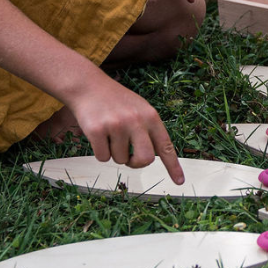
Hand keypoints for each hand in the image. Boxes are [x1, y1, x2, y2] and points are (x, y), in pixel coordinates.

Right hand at [66, 76, 184, 183]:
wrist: (88, 85)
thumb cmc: (116, 101)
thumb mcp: (139, 109)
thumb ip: (148, 130)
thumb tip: (152, 156)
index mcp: (150, 116)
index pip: (165, 146)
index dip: (173, 166)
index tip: (179, 182)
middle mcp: (136, 121)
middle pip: (145, 159)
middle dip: (136, 163)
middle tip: (128, 157)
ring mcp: (116, 125)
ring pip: (120, 160)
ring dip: (114, 153)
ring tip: (109, 133)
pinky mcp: (97, 130)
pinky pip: (102, 157)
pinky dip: (100, 151)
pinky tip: (97, 134)